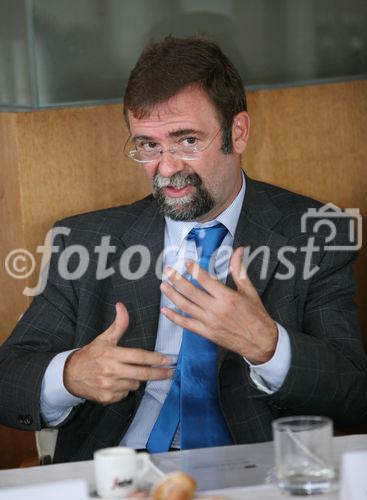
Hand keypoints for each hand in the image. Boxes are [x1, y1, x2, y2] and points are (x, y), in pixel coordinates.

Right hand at [64, 302, 172, 403]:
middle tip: (171, 372)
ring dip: (137, 379)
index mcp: (112, 354)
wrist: (70, 374)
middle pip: (142, 374)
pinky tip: (118, 382)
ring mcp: (109, 386)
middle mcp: (111, 371)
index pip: (139, 356)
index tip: (168, 359)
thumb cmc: (91, 354)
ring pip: (135, 384)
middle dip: (159, 373)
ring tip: (128, 373)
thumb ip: (118, 324)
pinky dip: (125, 389)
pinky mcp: (107, 397)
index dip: (156, 359)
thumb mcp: (104, 338)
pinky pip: (125, 394)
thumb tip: (121, 306)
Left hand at [160, 247, 277, 363]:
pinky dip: (174, 317)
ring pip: (185, 306)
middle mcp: (216, 309)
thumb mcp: (249, 290)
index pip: (205, 279)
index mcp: (227, 297)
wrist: (261, 342)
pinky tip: (165, 310)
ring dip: (172, 295)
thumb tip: (238, 250)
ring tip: (164, 285)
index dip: (193, 269)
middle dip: (177, 279)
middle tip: (168, 270)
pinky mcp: (206, 333)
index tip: (186, 262)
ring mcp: (209, 322)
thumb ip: (239, 270)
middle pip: (191, 291)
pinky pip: (186, 324)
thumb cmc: (256, 316)